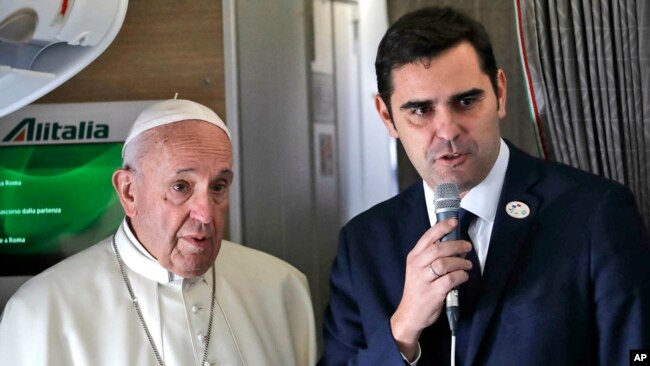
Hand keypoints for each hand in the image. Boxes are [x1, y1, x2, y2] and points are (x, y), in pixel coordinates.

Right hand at [390, 219, 472, 359]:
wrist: (410, 314)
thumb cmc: (418, 289)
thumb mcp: (418, 269)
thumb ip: (432, 256)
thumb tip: (456, 245)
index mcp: (413, 257)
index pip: (427, 237)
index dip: (442, 227)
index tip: (454, 222)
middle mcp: (417, 266)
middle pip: (438, 249)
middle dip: (456, 245)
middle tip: (467, 246)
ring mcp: (423, 279)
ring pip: (445, 263)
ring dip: (460, 262)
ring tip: (467, 264)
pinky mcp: (433, 292)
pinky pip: (450, 279)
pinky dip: (460, 276)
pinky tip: (463, 276)